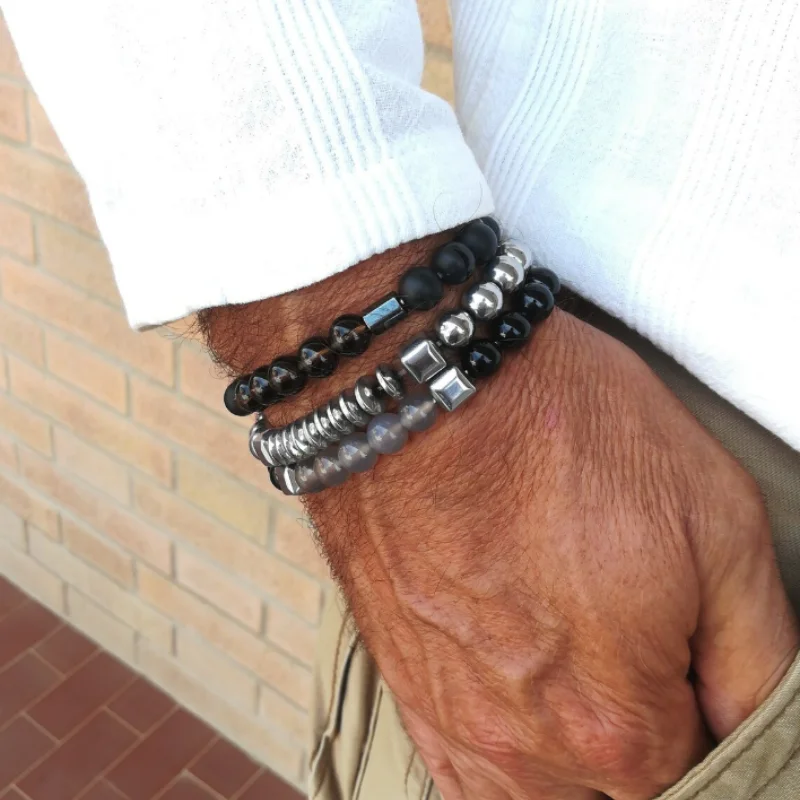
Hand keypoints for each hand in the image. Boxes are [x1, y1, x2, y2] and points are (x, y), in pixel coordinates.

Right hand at [200, 240, 797, 799]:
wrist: (422, 391)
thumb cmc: (557, 433)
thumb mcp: (716, 519)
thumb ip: (760, 654)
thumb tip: (758, 722)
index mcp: (619, 722)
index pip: (702, 783)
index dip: (715, 731)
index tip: (698, 680)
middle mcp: (529, 746)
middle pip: (615, 795)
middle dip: (645, 746)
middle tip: (638, 663)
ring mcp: (455, 721)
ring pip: (539, 798)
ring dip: (573, 767)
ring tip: (577, 681)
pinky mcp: (407, 687)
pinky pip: (464, 779)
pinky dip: (507, 763)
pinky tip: (519, 713)